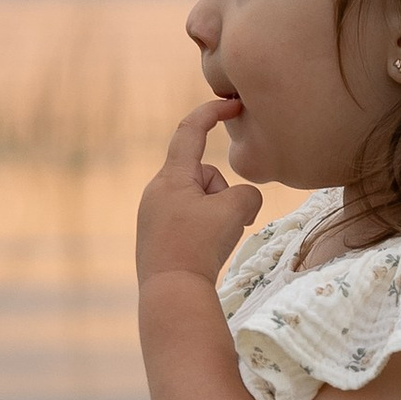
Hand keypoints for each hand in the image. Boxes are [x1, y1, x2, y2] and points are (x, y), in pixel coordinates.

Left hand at [136, 103, 261, 291]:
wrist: (171, 293)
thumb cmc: (199, 246)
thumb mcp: (235, 210)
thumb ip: (247, 194)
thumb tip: (242, 203)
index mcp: (170, 177)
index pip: (189, 131)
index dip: (211, 114)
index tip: (232, 106)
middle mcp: (156, 192)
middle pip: (204, 175)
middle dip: (224, 193)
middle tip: (227, 221)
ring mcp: (153, 216)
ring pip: (201, 201)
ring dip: (217, 215)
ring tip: (214, 242)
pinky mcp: (157, 238)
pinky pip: (191, 222)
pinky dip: (206, 232)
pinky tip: (204, 254)